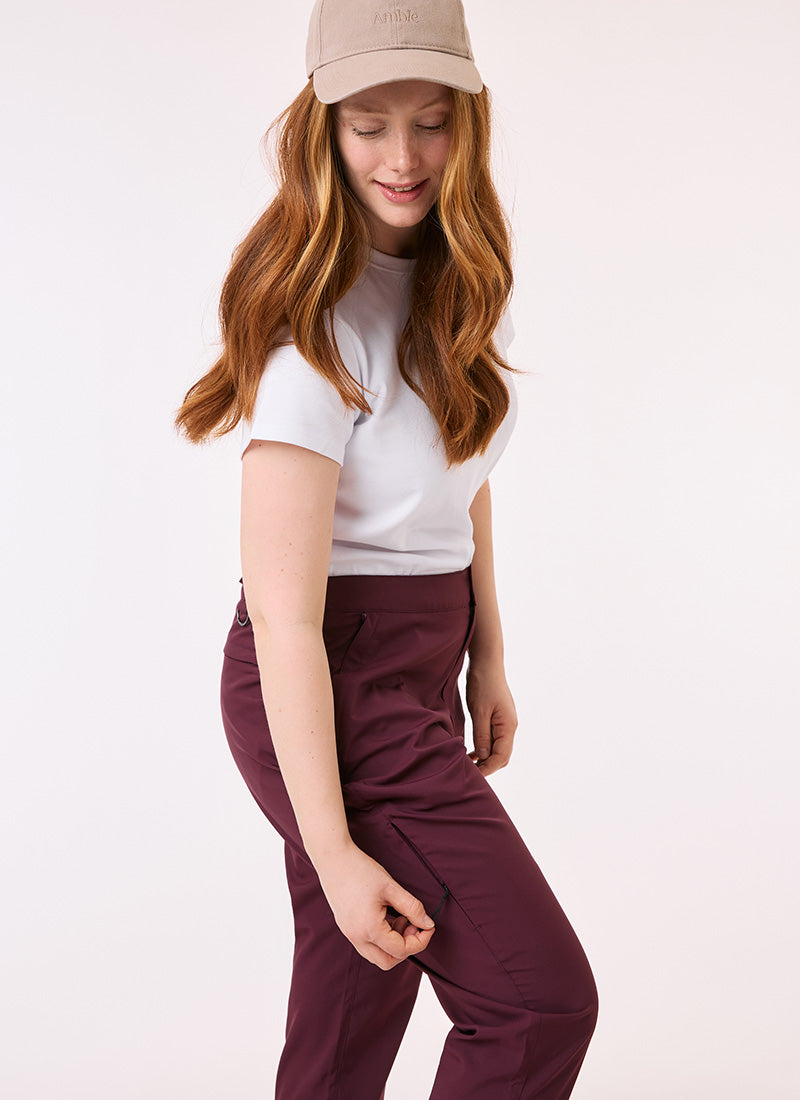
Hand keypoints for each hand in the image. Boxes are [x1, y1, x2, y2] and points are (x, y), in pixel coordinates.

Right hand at [315, 843, 435, 969]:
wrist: (333, 858)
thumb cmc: (361, 870)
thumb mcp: (391, 888)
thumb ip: (413, 908)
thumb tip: (428, 924)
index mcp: (369, 929)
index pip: (401, 950)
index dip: (420, 941)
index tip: (429, 926)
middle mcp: (356, 937)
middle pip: (388, 961)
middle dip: (406, 948)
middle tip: (413, 924)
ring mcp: (349, 934)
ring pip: (377, 955)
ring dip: (394, 944)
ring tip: (400, 917)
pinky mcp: (346, 928)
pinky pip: (368, 945)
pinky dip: (382, 938)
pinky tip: (387, 916)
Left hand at [465, 657, 517, 775]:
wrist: (487, 662)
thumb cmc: (483, 684)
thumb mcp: (479, 711)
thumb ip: (482, 736)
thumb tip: (483, 758)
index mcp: (508, 726)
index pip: (501, 757)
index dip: (487, 769)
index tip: (472, 775)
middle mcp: (510, 726)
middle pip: (502, 756)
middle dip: (487, 767)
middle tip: (469, 773)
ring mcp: (505, 722)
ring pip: (498, 749)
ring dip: (485, 759)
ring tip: (468, 765)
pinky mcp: (498, 717)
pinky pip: (493, 739)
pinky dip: (484, 748)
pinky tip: (471, 752)